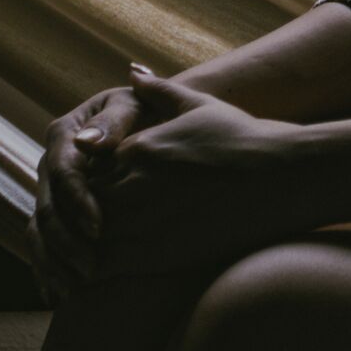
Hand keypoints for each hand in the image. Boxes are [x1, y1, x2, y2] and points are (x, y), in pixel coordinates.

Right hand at [31, 73, 169, 296]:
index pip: (63, 171)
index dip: (77, 201)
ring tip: (75, 291)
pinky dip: (46, 271)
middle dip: (65, 242)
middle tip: (92, 271)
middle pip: (46, 208)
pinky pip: (40, 244)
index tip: (101, 229)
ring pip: (37, 231)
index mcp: (66, 133)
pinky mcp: (57, 212)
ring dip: (52, 263)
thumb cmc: (152, 113)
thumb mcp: (138, 107)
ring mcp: (50, 190)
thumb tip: (86, 143)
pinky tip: (56, 298)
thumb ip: (117, 121)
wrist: (154, 124)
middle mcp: (51, 163)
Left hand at [80, 74, 332, 280]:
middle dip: (72, 218)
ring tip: (74, 260)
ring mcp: (138, 220)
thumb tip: (132, 72)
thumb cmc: (244, 139)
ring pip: (80, 239)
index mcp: (135, 148)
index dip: (84, 184)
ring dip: (73, 249)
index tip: (91, 196)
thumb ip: (159, 92)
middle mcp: (129, 183)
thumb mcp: (199, 106)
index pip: (87, 169)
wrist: (281, 177)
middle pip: (77, 205)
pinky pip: (99, 267)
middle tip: (69, 233)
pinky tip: (92, 279)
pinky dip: (87, 274)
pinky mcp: (152, 255)